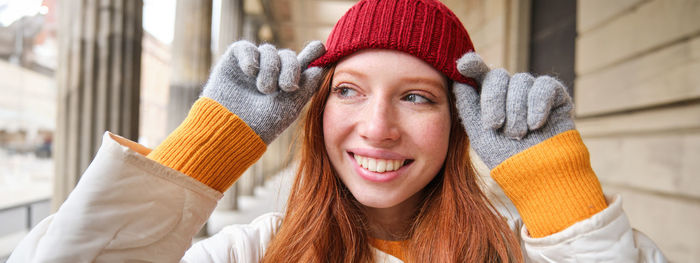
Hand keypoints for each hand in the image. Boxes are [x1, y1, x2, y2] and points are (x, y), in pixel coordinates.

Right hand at [201, 40, 325, 143]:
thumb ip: (307, 87)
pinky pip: (246, 48)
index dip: (313, 54)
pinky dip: (250, 57)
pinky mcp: (234, 61)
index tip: (321, 47)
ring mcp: (253, 66)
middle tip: (287, 87)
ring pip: (269, 51)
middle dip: (291, 68)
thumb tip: (319, 68)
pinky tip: (250, 72)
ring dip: (270, 69)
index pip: (302, 64)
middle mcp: (271, 73)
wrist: (230, 129)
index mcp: (286, 85)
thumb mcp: (290, 107)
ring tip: (264, 89)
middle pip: (288, 55)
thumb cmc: (261, 125)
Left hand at [452, 52, 573, 168]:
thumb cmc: (505, 158)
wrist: (538, 175)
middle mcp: (511, 91)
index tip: (464, 64)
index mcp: (490, 98)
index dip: (473, 65)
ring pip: (520, 80)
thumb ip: (468, 107)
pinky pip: (544, 86)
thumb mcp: (479, 134)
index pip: (480, 74)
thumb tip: (458, 81)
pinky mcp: (556, 95)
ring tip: (518, 135)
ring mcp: (532, 92)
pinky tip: (535, 125)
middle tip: (495, 126)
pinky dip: (537, 105)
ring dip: (516, 110)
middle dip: (493, 100)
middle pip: (498, 76)